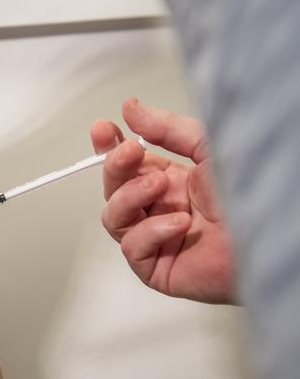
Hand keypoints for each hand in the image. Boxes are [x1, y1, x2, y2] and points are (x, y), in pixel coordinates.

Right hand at [91, 98, 234, 303]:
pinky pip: (132, 248)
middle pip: (113, 189)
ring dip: (129, 197)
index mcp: (170, 182)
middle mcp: (159, 210)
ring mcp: (157, 240)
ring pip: (114, 218)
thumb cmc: (252, 194)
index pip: (127, 165)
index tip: (103, 129)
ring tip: (160, 185)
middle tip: (130, 152)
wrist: (275, 234)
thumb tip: (131, 108)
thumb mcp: (207, 147)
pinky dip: (150, 232)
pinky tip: (180, 223)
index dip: (109, 147)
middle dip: (115, 167)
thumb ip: (167, 128)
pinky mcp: (158, 269)